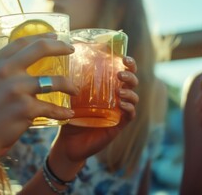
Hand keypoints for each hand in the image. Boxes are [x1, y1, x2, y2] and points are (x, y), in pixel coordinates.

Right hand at [0, 34, 78, 158]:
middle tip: (72, 50)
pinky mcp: (25, 108)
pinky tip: (68, 113)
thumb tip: (24, 63)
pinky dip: (62, 112)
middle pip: (40, 49)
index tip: (55, 36)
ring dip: (69, 85)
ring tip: (75, 90)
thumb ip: (3, 71)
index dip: (41, 36)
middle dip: (60, 47)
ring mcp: (16, 89)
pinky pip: (52, 108)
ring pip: (54, 81)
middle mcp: (5, 71)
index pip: (22, 42)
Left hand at [48, 56, 138, 178]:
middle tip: (120, 74)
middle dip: (130, 76)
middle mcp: (116, 97)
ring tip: (120, 91)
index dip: (128, 63)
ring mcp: (119, 111)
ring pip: (134, 98)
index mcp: (107, 87)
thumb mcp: (71, 96)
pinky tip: (121, 105)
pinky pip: (130, 115)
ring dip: (130, 92)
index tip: (124, 58)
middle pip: (132, 82)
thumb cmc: (70, 116)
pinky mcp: (118, 125)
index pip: (122, 71)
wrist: (68, 142)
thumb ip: (72, 81)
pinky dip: (129, 108)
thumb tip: (68, 59)